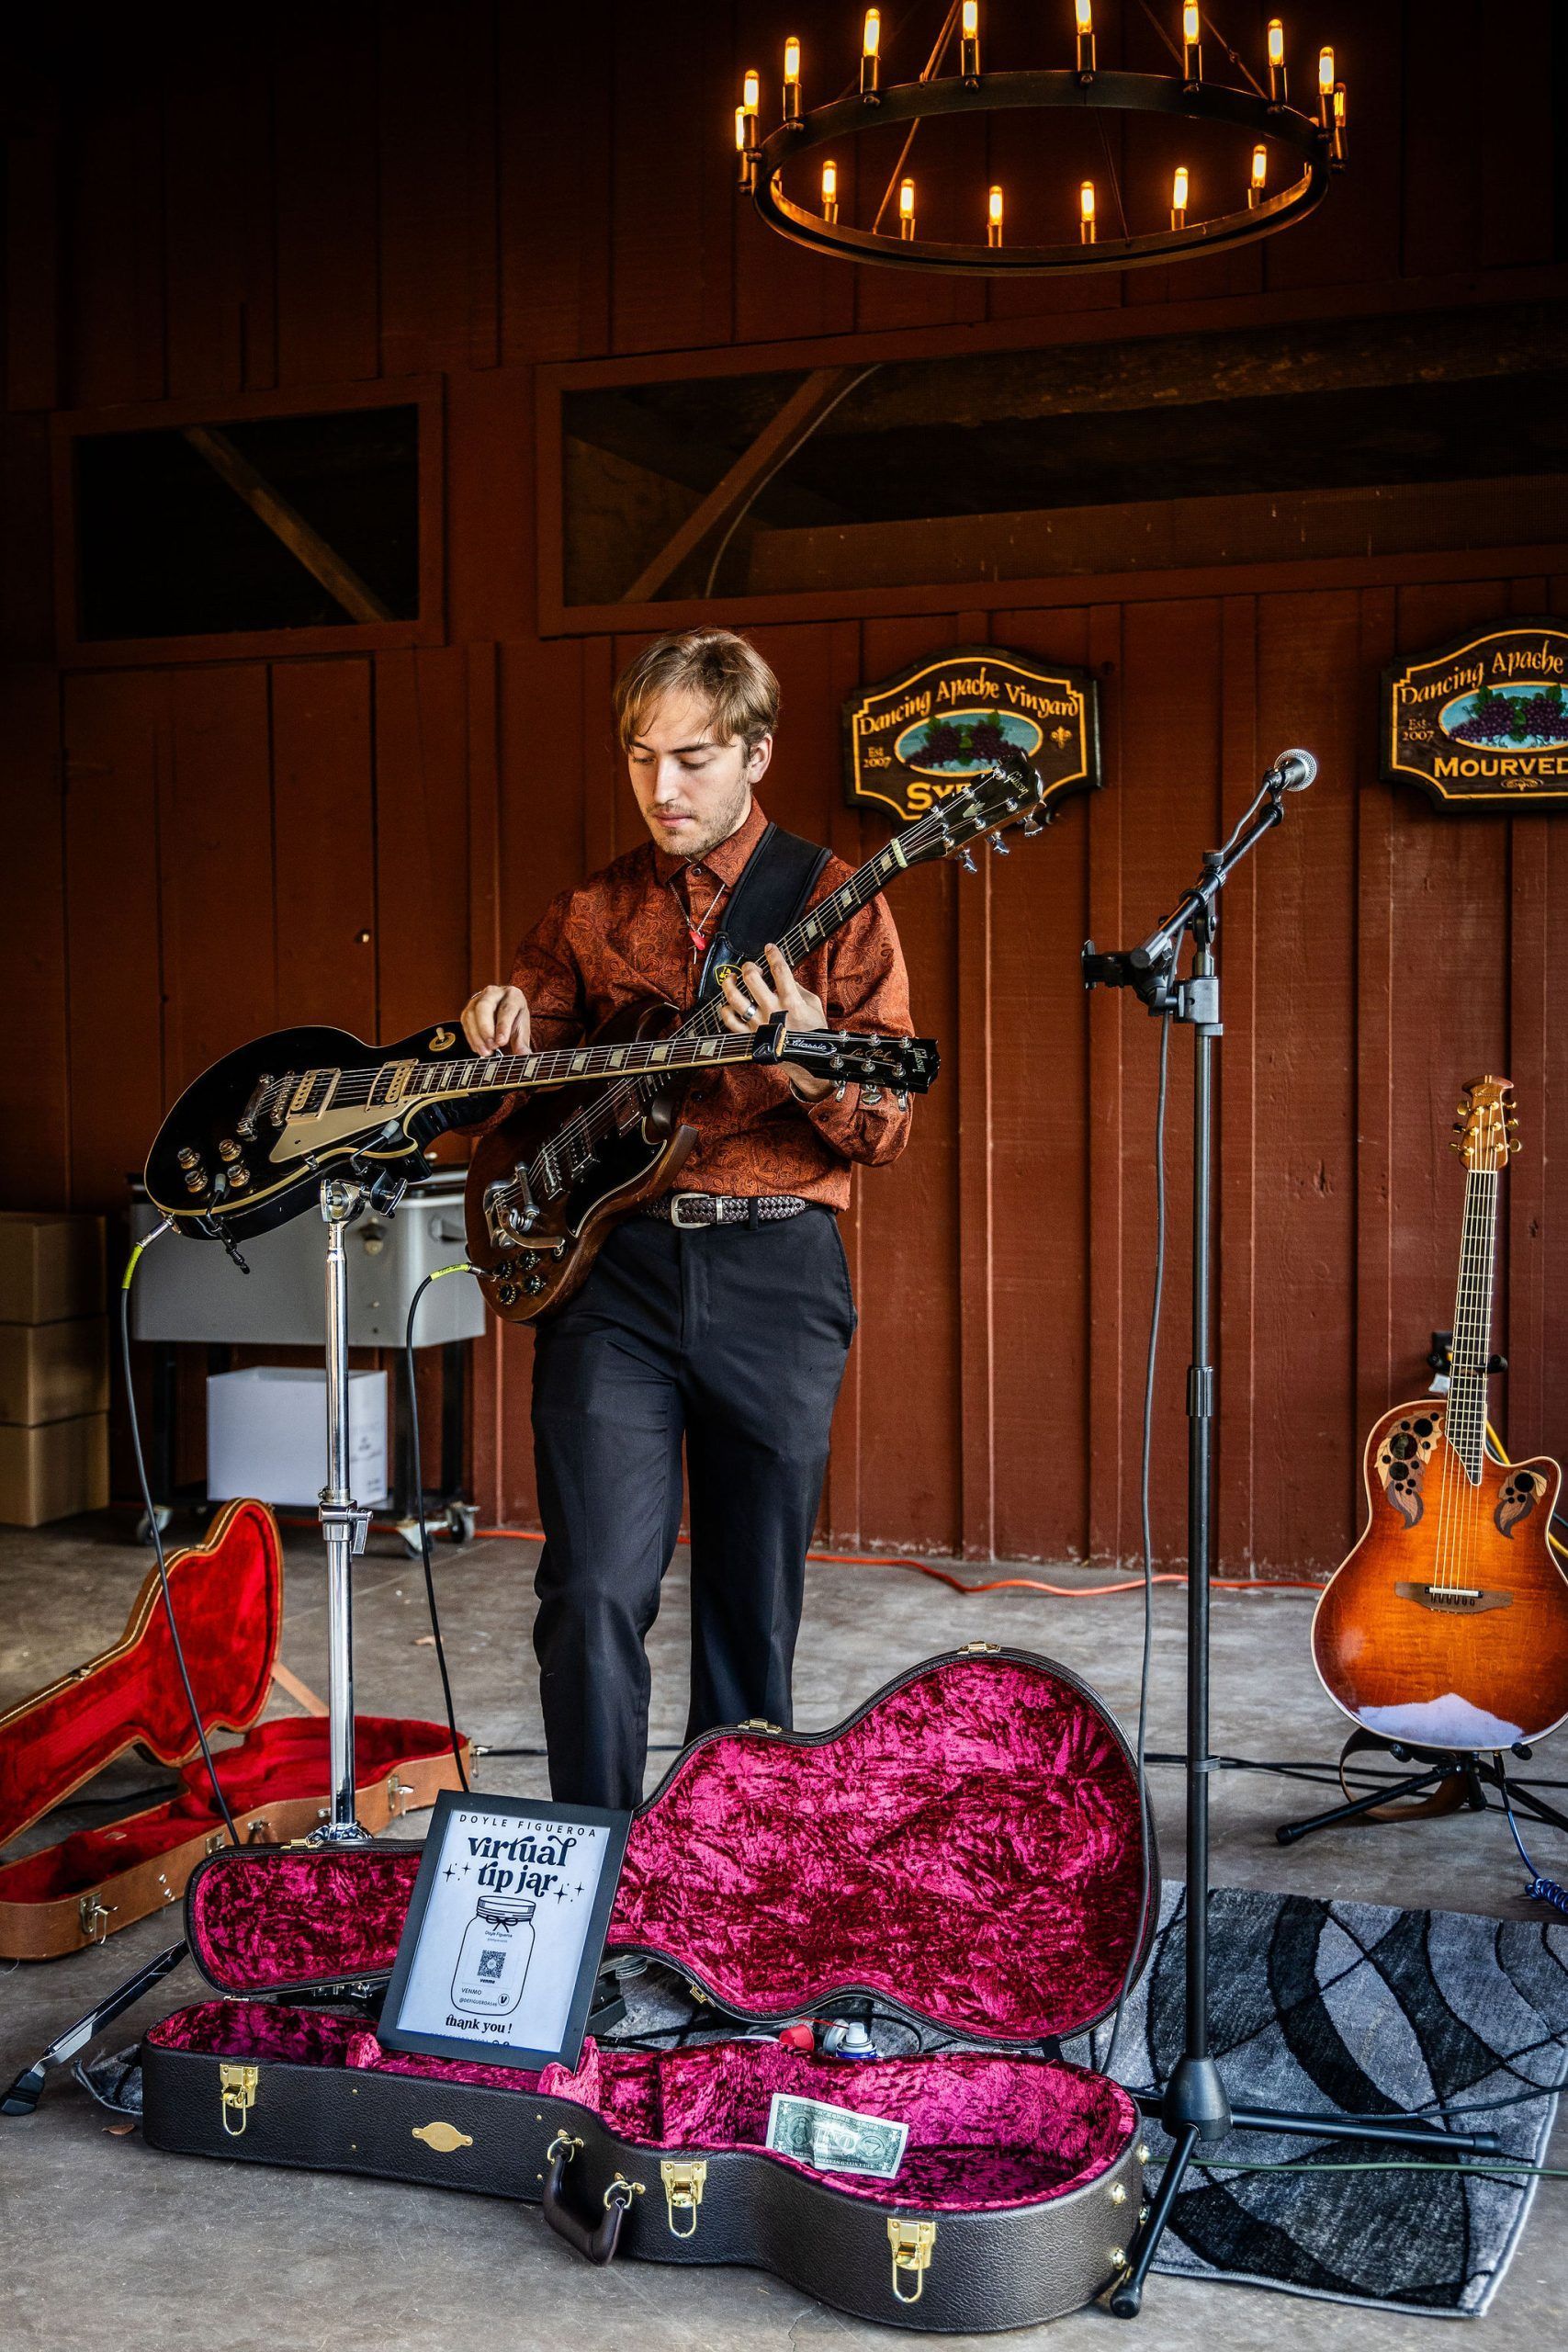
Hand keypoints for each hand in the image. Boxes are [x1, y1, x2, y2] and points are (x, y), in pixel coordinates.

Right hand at [461, 984, 530, 1055]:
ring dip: (477, 1036)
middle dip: (486, 1029)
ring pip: (471, 1014)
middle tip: (491, 1046)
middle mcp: (494, 993)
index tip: (501, 1042)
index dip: (503, 1026)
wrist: (503, 1013)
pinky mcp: (468, 1009)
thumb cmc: (514, 1019)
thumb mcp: (521, 1029)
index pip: (507, 1008)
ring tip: (485, 1051)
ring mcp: (478, 999)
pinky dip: (471, 1037)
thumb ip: (522, 1043)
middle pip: (484, 1006)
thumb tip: (525, 1055)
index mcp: (512, 995)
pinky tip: (478, 1048)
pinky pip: (465, 1022)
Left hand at [717, 942, 832, 1100]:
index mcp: (791, 1002)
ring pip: (735, 998)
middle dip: (749, 966)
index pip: (779, 970)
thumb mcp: (814, 1005)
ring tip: (731, 979)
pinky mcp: (750, 1037)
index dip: (773, 954)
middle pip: (752, 979)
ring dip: (730, 984)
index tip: (770, 948)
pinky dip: (725, 1010)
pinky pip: (730, 1022)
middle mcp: (772, 1011)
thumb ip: (798, 987)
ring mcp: (759, 1024)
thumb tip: (783, 974)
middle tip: (750, 966)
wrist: (808, 1059)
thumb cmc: (813, 1031)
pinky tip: (728, 1004)